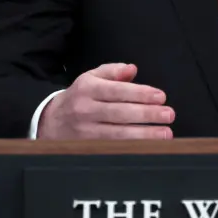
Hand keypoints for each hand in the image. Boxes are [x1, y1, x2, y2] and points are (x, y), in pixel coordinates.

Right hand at [37, 63, 173, 139]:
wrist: (49, 122)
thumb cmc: (78, 98)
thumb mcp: (90, 78)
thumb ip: (112, 71)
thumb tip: (132, 69)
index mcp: (87, 89)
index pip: (117, 91)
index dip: (140, 94)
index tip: (161, 97)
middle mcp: (85, 110)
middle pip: (120, 113)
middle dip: (147, 114)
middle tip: (169, 115)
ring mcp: (85, 132)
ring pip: (118, 135)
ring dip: (144, 135)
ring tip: (165, 133)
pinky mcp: (87, 149)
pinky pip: (113, 149)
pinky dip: (133, 149)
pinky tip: (149, 147)